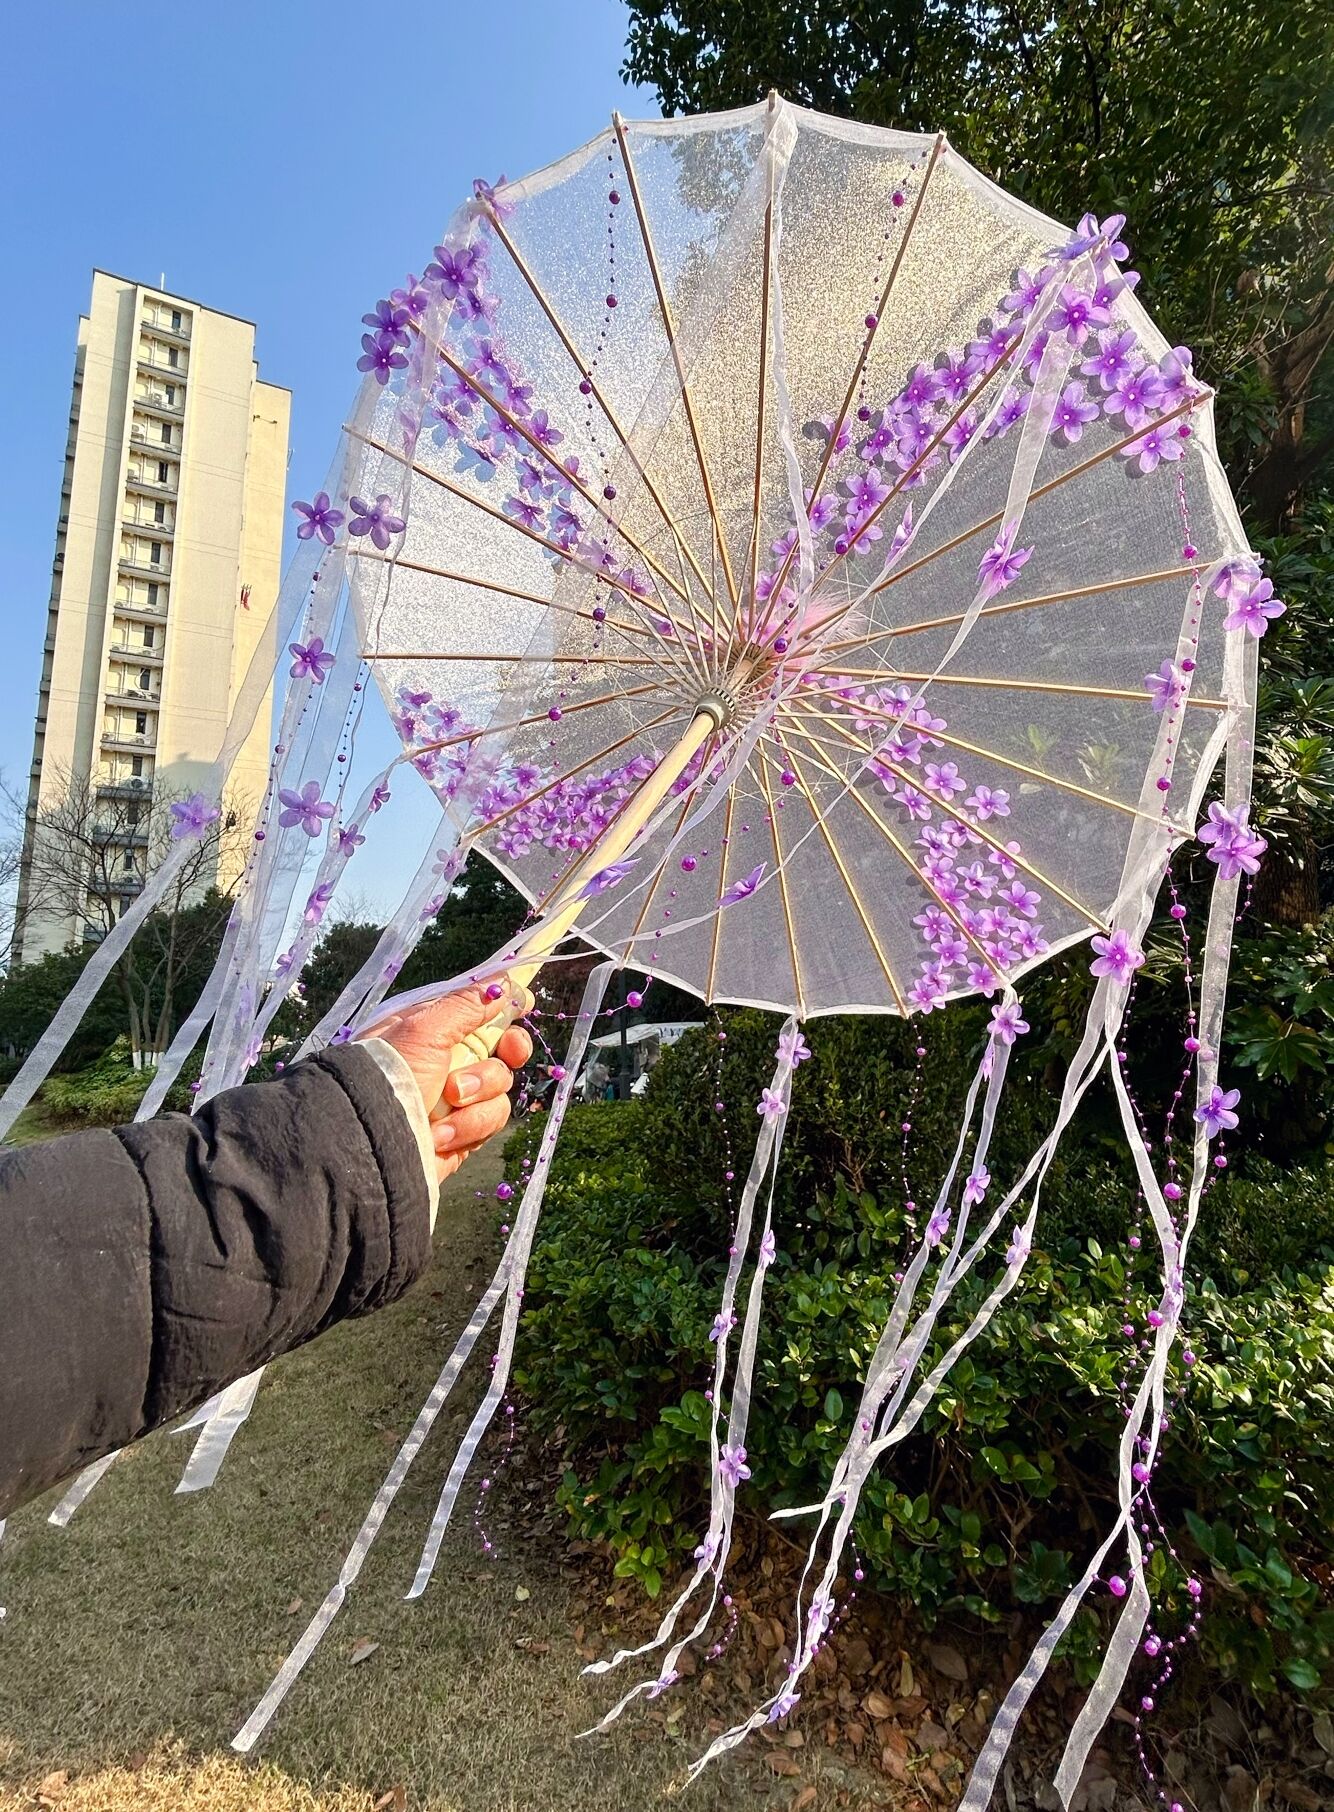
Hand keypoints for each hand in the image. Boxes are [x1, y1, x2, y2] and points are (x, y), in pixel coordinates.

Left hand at [368, 980, 533, 1180]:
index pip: (476, 1011)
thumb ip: (465, 1004)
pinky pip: (491, 1119)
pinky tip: (441, 1133)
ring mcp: (456, 1099)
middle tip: (511, 1051)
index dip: (504, 1007)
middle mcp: (446, 1062)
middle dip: (511, 1049)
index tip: (525, 1002)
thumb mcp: (423, 1029)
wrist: (372, 1144)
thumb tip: (501, 986)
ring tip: (449, 1101)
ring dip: (480, 1091)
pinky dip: (469, 1125)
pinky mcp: (464, 1132)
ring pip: (501, 1085)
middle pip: (502, 1048)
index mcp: (431, 1031)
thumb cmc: (390, 1077)